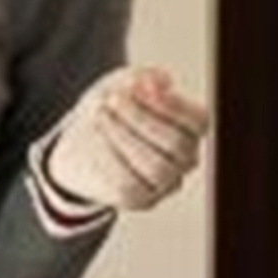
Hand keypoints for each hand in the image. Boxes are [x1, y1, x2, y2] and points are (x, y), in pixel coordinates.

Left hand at [46, 66, 210, 213]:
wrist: (79, 145)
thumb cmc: (111, 111)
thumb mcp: (124, 84)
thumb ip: (143, 77)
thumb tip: (161, 80)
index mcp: (191, 130)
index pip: (198, 121)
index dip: (173, 104)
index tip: (142, 86)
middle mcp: (185, 160)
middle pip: (176, 143)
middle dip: (141, 118)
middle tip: (113, 99)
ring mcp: (166, 183)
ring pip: (156, 167)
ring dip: (126, 138)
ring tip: (102, 115)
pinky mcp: (141, 200)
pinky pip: (131, 186)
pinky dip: (112, 160)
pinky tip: (99, 139)